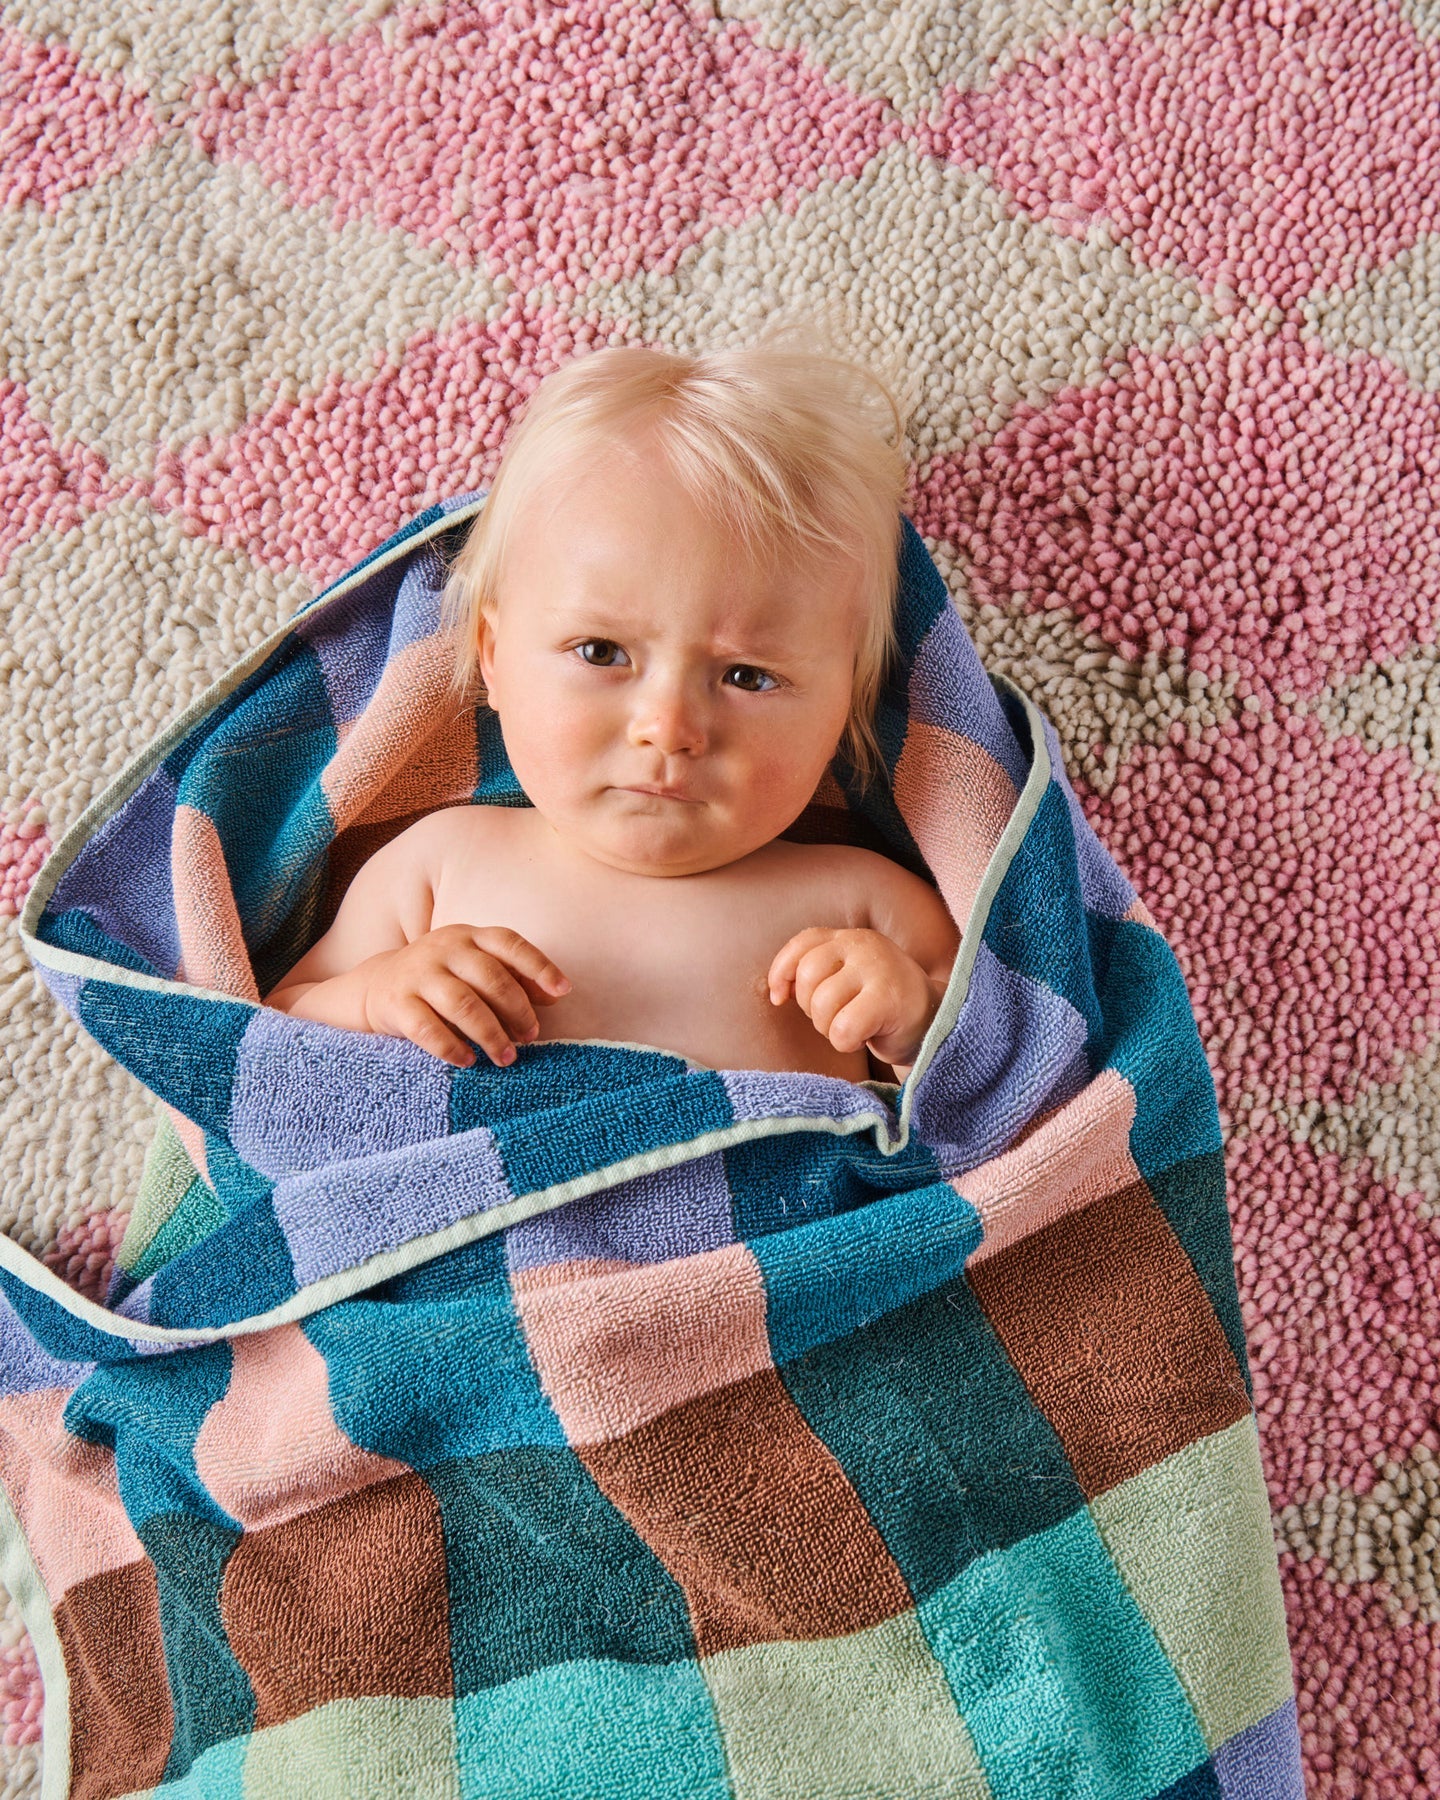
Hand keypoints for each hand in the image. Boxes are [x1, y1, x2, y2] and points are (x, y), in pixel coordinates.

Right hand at [360, 925, 569, 1068]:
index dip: (539, 966)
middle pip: (490, 977)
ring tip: (506, 1057)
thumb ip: (513, 977)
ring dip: (490, 1034)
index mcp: (470, 937)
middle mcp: (444, 949)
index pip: (509, 943)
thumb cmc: (443, 979)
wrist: (379, 985)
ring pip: (462, 1004)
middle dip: (517, 1011)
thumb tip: (554, 995)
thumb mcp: (475, 969)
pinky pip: (427, 1028)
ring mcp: (418, 974)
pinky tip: (468, 1061)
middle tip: (530, 1037)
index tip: (562, 991)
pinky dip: (451, 1047)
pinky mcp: (396, 1003)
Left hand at [767, 926, 941, 1069]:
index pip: (801, 945)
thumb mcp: (847, 979)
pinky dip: (846, 1042)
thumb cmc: (882, 1007)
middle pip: (806, 977)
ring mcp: (878, 969)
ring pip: (822, 1005)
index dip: (781, 973)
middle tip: (836, 1018)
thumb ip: (815, 975)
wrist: (936, 1024)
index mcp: (849, 938)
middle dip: (810, 1009)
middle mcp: (863, 946)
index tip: (780, 999)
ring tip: (855, 1027)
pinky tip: (866, 1037)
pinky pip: (842, 1028)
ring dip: (830, 1028)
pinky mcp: (889, 999)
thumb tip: (775, 994)